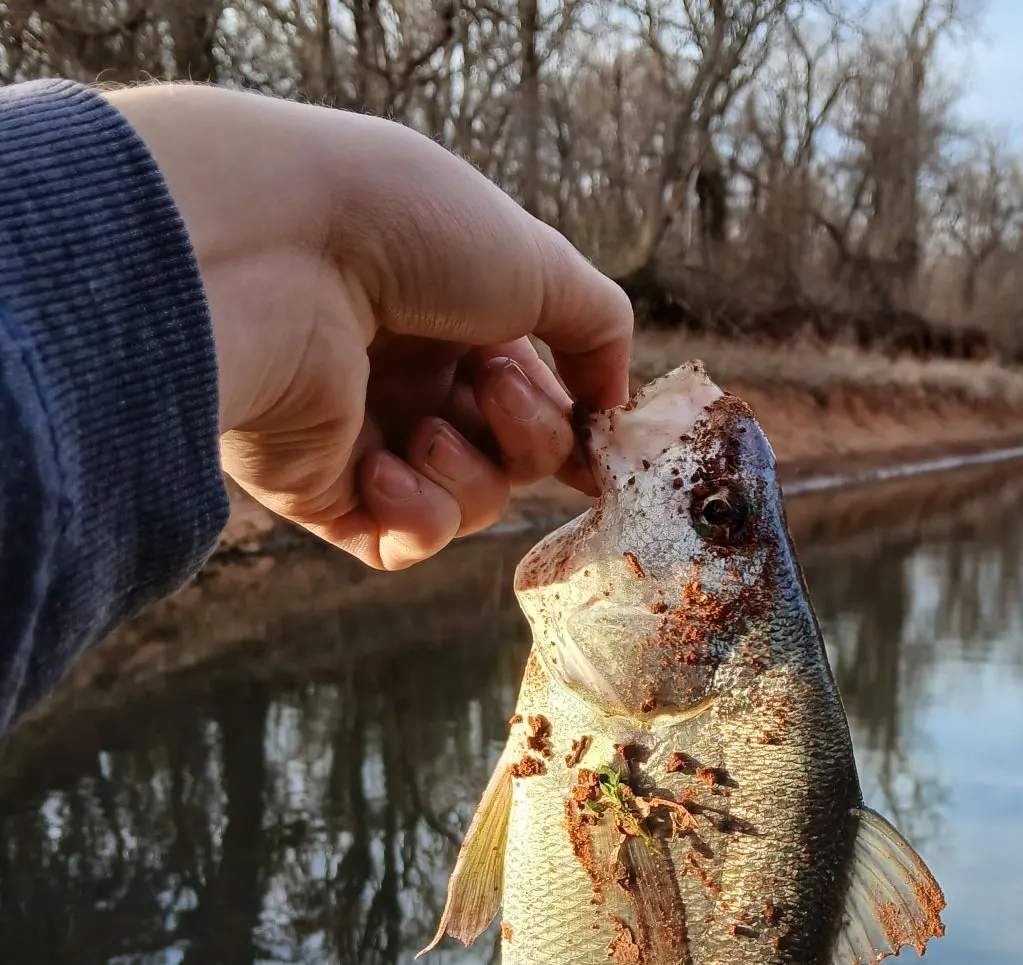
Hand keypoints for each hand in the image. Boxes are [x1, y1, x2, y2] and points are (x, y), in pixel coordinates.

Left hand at [110, 84, 631, 570]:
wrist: (273, 249)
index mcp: (454, 313)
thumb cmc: (403, 230)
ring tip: (425, 428)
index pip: (536, 394)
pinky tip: (387, 469)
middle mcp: (408, 373)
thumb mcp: (537, 259)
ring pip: (468, 502)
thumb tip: (613, 405)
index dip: (572, 422)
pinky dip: (418, 516)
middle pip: (515, 455)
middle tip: (495, 391)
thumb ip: (600, 329)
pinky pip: (401, 540)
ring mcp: (362, 433)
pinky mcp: (317, 489)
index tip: (603, 444)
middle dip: (527, 435)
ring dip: (470, 475)